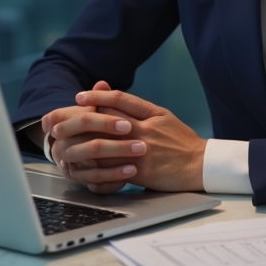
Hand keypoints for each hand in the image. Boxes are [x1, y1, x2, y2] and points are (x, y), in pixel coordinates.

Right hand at [42, 81, 140, 193]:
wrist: (75, 146)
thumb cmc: (89, 123)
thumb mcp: (93, 109)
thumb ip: (99, 99)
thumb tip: (102, 84)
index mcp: (60, 121)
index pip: (82, 119)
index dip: (104, 121)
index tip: (128, 123)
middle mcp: (60, 143)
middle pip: (88, 143)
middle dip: (116, 144)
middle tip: (142, 144)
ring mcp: (68, 162)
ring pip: (92, 161)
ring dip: (118, 158)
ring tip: (140, 156)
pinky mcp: (76, 177)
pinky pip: (94, 180)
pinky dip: (113, 176)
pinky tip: (131, 172)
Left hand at [67, 88, 206, 192]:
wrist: (201, 165)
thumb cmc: (182, 142)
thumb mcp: (164, 117)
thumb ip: (141, 108)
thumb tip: (116, 97)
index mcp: (154, 113)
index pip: (121, 99)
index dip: (98, 96)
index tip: (81, 95)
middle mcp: (147, 128)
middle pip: (109, 118)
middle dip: (84, 116)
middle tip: (63, 115)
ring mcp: (143, 149)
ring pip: (108, 142)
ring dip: (84, 140)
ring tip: (66, 139)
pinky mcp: (142, 170)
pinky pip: (114, 167)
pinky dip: (97, 165)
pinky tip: (83, 164)